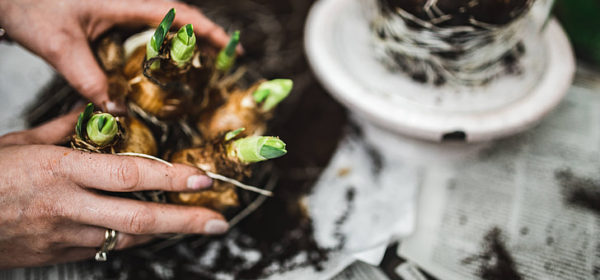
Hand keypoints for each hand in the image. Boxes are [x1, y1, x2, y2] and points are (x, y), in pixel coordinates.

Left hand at [0, 0, 232, 110]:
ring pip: (157, 27)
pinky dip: (152, 51)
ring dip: (177, 46)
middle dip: (199, 40)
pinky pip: (137, 34)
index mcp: (123, 2)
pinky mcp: (103, 19)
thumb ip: (89, 78)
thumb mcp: (60, 45)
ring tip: (193, 72)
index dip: (206, 29)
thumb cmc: (26, 2)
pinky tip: (150, 71)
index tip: (228, 47)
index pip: (177, 13)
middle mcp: (124, 3)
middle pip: (174, 19)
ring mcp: (114, 10)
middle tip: (216, 66)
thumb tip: (116, 109)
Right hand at [0, 112, 227, 268]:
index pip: (130, 175)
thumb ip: (65, 129)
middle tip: (218, 221)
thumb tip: (97, 113)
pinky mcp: (62, 255)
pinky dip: (134, 237)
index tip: (203, 176)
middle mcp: (69, 207)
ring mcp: (66, 236)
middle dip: (185, 220)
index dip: (171, 177)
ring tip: (198, 223)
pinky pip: (108, 247)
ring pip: (129, 237)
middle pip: (139, 217)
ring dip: (167, 230)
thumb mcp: (20, 143)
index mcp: (61, 171)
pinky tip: (154, 229)